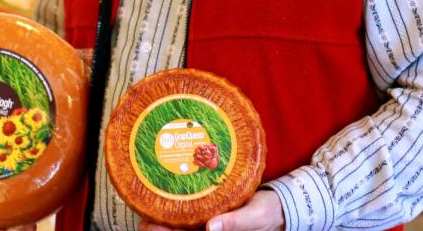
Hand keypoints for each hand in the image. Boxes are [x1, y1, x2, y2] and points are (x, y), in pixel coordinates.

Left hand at [138, 190, 283, 230]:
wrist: (278, 204)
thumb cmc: (268, 213)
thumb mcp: (253, 217)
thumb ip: (235, 223)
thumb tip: (212, 228)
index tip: (151, 227)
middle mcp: (207, 230)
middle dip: (159, 228)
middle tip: (143, 220)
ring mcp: (206, 222)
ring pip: (180, 223)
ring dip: (163, 217)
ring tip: (146, 206)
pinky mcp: (208, 209)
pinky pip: (189, 210)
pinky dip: (176, 205)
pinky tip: (164, 195)